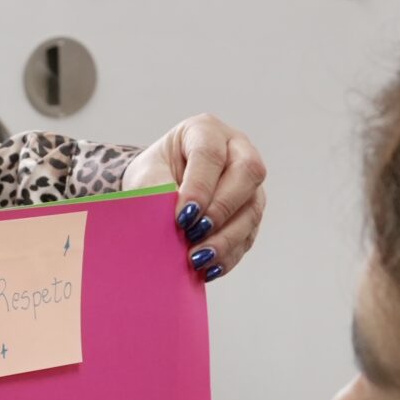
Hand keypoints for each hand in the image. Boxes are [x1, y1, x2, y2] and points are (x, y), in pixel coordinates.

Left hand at [123, 114, 266, 280]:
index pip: (211, 154)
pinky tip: (209, 268)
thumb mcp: (147, 178)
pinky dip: (228, 255)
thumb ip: (160, 194)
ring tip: (198, 258)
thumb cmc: (153, 175)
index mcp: (206, 131)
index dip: (199, 186)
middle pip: (247, 173)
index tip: (182, 216)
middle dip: (221, 208)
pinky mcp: (251, 212)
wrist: (158, 187)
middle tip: (195, 233)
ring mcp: (249, 182)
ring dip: (226, 238)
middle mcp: (237, 150)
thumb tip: (175, 227)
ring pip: (252, 208)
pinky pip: (249, 235)